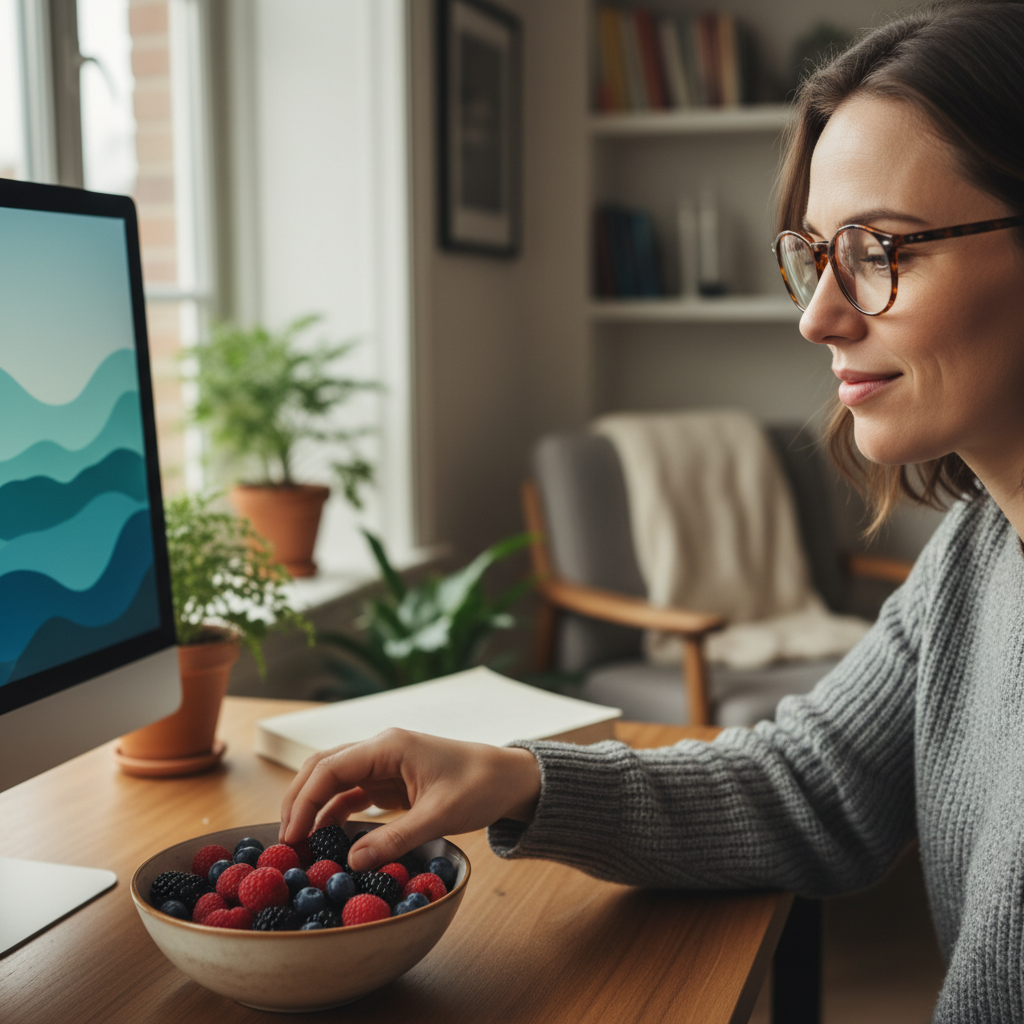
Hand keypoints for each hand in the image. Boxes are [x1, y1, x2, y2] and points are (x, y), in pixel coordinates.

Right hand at [278, 727, 540, 871]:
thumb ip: (396, 839)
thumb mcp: (439, 816)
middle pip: (323, 768)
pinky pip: (352, 794)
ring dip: (313, 807)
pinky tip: (325, 837)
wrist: (509, 777)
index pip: (331, 767)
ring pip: (334, 780)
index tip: (291, 835)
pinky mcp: (389, 781)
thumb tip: (352, 863)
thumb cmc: (480, 786)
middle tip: (284, 842)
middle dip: (299, 801)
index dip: (304, 800)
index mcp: (389, 746)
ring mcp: (383, 764)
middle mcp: (381, 749)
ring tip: (297, 843)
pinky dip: (334, 813)